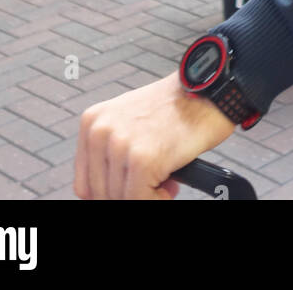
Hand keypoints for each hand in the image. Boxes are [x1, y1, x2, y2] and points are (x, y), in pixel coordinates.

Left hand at [74, 72, 235, 199]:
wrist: (208, 92)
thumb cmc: (175, 107)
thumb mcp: (129, 122)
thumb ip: (110, 152)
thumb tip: (103, 193)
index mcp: (92, 122)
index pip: (85, 184)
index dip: (110, 194)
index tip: (129, 189)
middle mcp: (100, 131)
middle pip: (102, 194)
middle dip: (131, 194)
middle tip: (156, 183)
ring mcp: (120, 146)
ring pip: (121, 199)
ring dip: (147, 196)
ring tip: (166, 179)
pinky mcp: (142, 160)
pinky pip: (141, 201)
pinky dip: (158, 200)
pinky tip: (170, 185)